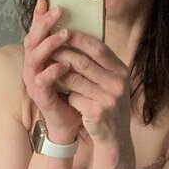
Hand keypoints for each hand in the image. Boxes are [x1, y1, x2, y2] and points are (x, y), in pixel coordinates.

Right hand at [21, 0, 82, 140]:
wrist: (70, 121)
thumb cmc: (71, 92)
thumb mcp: (71, 65)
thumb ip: (71, 48)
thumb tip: (79, 24)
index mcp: (38, 58)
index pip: (36, 33)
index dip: (39, 17)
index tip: (45, 0)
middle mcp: (32, 67)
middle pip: (31, 40)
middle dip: (44, 24)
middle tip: (57, 11)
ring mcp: (33, 81)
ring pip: (34, 58)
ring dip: (49, 45)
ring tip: (64, 35)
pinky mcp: (39, 96)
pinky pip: (42, 80)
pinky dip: (53, 71)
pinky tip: (64, 65)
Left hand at [51, 31, 131, 145]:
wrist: (115, 137)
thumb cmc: (108, 104)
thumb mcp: (111, 82)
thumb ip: (100, 64)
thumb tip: (77, 39)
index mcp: (121, 71)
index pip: (99, 48)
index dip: (80, 38)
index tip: (63, 30)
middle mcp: (118, 83)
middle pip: (83, 62)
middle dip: (62, 54)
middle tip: (47, 49)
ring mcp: (109, 99)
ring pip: (75, 80)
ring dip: (59, 75)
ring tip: (48, 69)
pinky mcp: (97, 113)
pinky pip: (74, 98)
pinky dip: (67, 96)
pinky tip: (63, 97)